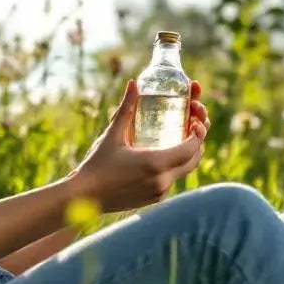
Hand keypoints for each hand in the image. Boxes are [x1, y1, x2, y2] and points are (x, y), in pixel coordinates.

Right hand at [66, 79, 210, 213]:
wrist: (84, 196)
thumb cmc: (97, 164)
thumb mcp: (112, 135)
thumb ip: (126, 108)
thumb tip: (133, 84)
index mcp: (155, 163)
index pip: (190, 148)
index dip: (198, 134)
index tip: (195, 121)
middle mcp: (162, 181)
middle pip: (193, 160)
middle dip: (197, 142)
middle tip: (192, 126)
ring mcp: (159, 193)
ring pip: (183, 171)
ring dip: (187, 154)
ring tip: (181, 136)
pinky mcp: (153, 199)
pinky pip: (171, 180)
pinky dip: (174, 166)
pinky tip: (165, 154)